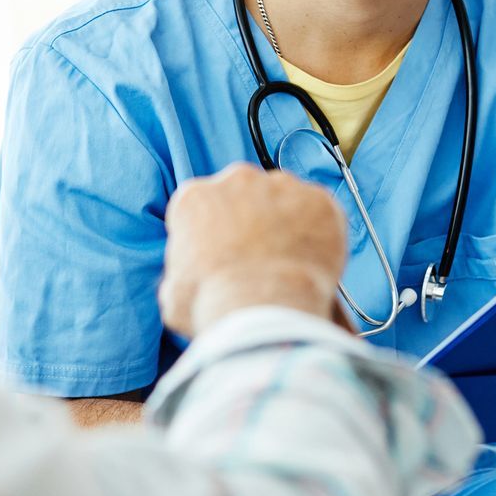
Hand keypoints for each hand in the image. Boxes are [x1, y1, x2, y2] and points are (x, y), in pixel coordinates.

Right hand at [158, 163, 347, 338]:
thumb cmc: (215, 307)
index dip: (216, 232)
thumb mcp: (174, 296)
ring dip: (288, 222)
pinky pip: (321, 211)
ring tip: (290, 261)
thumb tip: (186, 284)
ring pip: (285, 199)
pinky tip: (313, 260)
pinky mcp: (318, 200)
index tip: (227, 253)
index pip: (205, 206)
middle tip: (261, 256)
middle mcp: (236, 180)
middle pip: (246, 194)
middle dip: (252, 220)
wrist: (264, 315)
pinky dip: (321, 232)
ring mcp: (281, 186)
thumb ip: (181, 276)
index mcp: (194, 198)